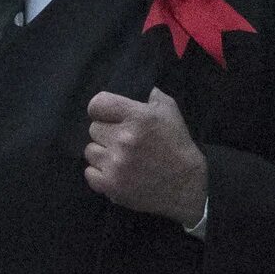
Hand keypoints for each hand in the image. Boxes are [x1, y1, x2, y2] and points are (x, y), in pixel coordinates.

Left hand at [84, 87, 207, 226]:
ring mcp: (116, 164)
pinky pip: (89, 172)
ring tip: (119, 157)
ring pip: (90, 151)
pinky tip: (115, 172)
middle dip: (106, 133)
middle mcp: (123, 139)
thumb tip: (141, 87)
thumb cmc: (177, 146)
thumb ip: (152, 96)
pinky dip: (99, 173)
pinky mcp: (111, 185)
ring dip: (102, 153)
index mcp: (137, 117)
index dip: (102, 110)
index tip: (109, 117)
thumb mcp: (171, 112)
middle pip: (94, 129)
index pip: (97, 104)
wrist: (185, 186)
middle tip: (121, 140)